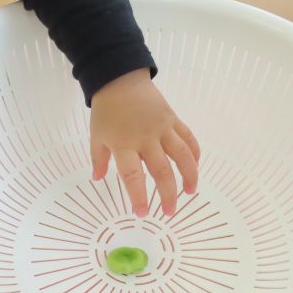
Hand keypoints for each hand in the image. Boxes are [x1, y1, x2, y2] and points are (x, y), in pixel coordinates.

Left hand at [90, 68, 199, 216]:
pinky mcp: (173, 118)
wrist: (120, 78)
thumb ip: (98, 159)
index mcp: (124, 144)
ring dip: (190, 174)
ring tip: (191, 191)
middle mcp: (146, 138)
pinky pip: (188, 137)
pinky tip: (195, 165)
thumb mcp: (96, 135)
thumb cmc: (106, 109)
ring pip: (182, 154)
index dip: (139, 196)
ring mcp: (162, 128)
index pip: (133, 176)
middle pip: (162, 170)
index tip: (142, 213)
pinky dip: (194, 152)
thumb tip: (98, 179)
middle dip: (168, 193)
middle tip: (170, 211)